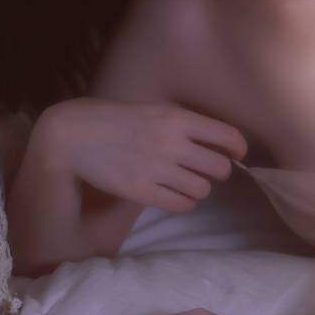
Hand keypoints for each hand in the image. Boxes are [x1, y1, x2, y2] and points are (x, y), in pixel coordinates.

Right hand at [37, 97, 246, 214]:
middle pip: (220, 168)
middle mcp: (172, 143)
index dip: (238, 149)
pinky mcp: (142, 190)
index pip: (228, 137)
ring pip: (203, 190)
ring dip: (200, 188)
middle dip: (219, 171)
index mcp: (178, 118)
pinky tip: (175, 194)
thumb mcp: (156, 110)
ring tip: (187, 182)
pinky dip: (184, 202)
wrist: (76, 135)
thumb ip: (186, 123)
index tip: (236, 154)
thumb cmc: (118, 119)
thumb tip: (219, 142)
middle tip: (208, 170)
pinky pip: (181, 205)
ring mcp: (157, 168)